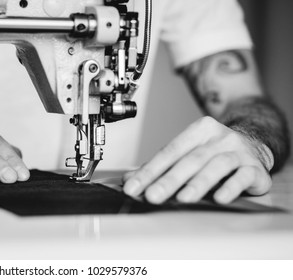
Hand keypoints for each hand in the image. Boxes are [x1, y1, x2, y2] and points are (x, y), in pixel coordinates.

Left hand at [123, 116, 273, 203]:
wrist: (256, 143)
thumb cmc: (215, 151)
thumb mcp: (188, 152)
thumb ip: (161, 166)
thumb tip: (129, 179)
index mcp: (198, 131)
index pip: (169, 152)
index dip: (149, 170)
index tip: (133, 187)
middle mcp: (218, 138)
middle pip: (190, 160)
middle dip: (169, 180)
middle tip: (152, 196)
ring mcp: (239, 151)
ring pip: (216, 166)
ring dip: (198, 183)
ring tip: (182, 198)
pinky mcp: (256, 168)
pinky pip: (243, 176)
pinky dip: (230, 187)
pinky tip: (219, 198)